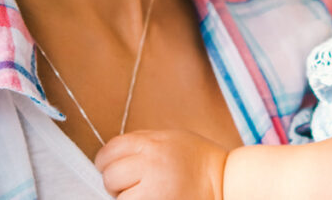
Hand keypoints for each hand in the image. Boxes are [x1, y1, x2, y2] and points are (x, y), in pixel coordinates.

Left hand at [94, 130, 228, 199]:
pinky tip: (150, 199)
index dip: (106, 161)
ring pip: (119, 198)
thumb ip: (141, 143)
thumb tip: (111, 155)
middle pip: (110, 176)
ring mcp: (154, 192)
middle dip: (116, 182)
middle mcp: (150, 166)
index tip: (111, 167)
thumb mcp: (170, 138)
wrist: (225, 182)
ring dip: (126, 198)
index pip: (110, 151)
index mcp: (151, 145)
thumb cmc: (198, 160)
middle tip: (131, 185)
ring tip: (146, 194)